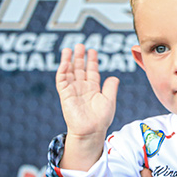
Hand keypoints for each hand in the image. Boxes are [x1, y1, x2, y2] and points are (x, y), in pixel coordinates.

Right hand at [55, 44, 118, 169]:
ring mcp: (73, 90)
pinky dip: (63, 71)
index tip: (92, 50)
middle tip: (80, 45)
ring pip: (69, 72)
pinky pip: (62, 80)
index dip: (91, 60)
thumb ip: (111, 88)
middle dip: (79, 57)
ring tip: (69, 49)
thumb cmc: (101, 119)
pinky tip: (66, 62)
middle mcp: (82, 88)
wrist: (91, 131)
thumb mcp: (109, 100)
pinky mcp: (65, 94)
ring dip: (68, 60)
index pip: (91, 71)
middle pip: (79, 68)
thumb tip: (114, 77)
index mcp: (93, 88)